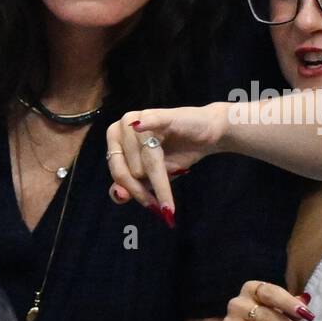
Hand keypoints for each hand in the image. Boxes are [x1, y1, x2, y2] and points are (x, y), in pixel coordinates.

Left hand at [104, 103, 229, 224]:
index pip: (117, 172)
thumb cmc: (177, 154)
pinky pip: (152, 123)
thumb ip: (133, 187)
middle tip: (162, 203)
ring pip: (145, 158)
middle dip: (146, 188)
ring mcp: (139, 118)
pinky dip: (148, 126)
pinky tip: (140, 127)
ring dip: (161, 175)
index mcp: (115, 142)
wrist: (207, 135)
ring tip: (175, 176)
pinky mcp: (159, 113)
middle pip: (128, 169)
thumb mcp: (152, 176)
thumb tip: (120, 196)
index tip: (151, 207)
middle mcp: (121, 128)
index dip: (133, 192)